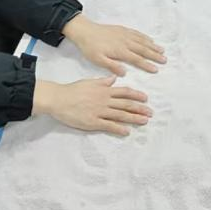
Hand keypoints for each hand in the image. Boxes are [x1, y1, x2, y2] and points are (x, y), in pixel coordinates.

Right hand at [34, 76, 152, 135]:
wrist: (59, 99)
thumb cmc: (73, 90)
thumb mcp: (90, 82)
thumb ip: (103, 81)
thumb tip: (114, 78)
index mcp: (104, 90)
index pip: (124, 92)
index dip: (137, 95)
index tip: (146, 99)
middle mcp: (105, 100)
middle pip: (126, 104)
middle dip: (140, 108)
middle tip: (151, 112)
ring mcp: (99, 111)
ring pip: (120, 115)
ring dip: (134, 118)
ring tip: (144, 121)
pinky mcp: (93, 122)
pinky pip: (109, 126)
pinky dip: (119, 129)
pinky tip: (127, 132)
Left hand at [65, 14, 165, 74]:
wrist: (84, 31)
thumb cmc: (90, 47)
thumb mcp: (98, 60)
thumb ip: (112, 66)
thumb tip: (124, 73)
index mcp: (120, 51)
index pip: (136, 59)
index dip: (147, 65)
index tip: (156, 69)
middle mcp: (125, 42)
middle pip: (143, 49)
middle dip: (155, 55)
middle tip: (165, 60)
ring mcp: (125, 35)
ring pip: (142, 41)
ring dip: (153, 46)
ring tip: (162, 50)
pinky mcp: (122, 29)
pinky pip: (137, 33)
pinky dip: (145, 37)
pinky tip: (150, 39)